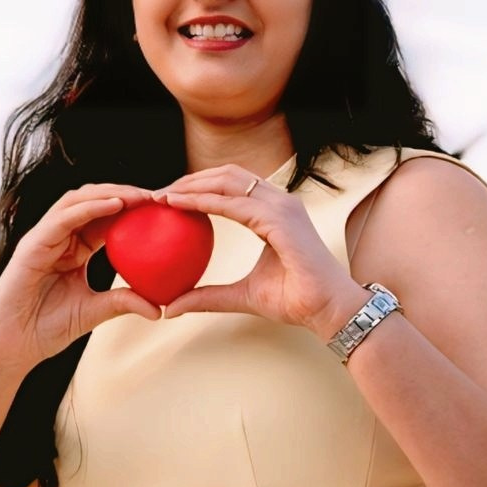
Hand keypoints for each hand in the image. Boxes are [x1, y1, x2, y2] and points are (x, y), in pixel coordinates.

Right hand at [0, 185, 158, 369]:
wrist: (12, 346)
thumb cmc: (47, 330)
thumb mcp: (95, 312)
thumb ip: (123, 302)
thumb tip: (160, 309)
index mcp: (73, 249)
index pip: (106, 218)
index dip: (133, 209)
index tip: (164, 208)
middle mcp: (58, 237)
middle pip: (93, 200)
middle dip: (126, 192)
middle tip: (159, 196)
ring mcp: (43, 238)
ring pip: (78, 200)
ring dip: (111, 192)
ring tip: (141, 195)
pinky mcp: (32, 244)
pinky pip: (63, 218)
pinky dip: (91, 207)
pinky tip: (117, 205)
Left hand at [158, 165, 368, 339]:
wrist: (328, 310)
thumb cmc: (295, 300)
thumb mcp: (240, 296)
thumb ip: (208, 297)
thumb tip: (171, 307)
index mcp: (273, 211)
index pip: (230, 187)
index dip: (198, 187)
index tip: (167, 199)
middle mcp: (279, 201)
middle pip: (226, 175)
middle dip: (190, 180)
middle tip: (158, 194)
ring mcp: (281, 206)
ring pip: (228, 181)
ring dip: (192, 185)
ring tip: (163, 195)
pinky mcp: (280, 218)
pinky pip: (234, 203)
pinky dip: (204, 200)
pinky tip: (179, 205)